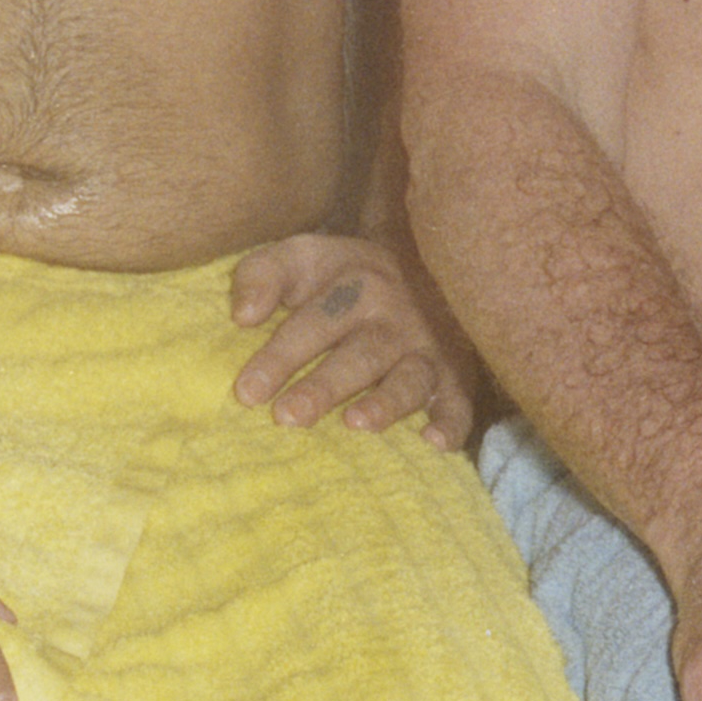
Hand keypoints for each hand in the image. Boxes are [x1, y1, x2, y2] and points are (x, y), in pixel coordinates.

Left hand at [220, 231, 457, 438]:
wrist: (427, 266)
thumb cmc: (345, 276)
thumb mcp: (302, 257)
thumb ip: (263, 275)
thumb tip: (241, 316)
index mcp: (354, 286)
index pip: (313, 323)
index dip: (279, 357)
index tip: (247, 392)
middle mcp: (393, 319)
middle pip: (359, 356)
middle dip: (323, 387)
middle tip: (287, 417)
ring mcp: (427, 350)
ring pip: (409, 379)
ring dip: (385, 404)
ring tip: (355, 424)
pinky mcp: (455, 378)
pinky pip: (460, 403)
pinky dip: (451, 424)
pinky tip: (434, 444)